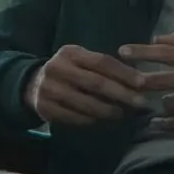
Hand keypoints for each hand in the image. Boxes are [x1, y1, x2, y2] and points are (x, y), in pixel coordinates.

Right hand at [26, 44, 149, 125]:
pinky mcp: (45, 107)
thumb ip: (103, 66)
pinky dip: (91, 120)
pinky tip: (101, 120)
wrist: (31, 84)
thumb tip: (137, 79)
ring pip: (86, 103)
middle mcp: (57, 68)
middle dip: (121, 94)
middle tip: (140, 103)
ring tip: (121, 113)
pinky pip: (74, 117)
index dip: (123, 72)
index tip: (142, 83)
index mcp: (70, 53)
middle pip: (96, 83)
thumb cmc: (67, 71)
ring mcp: (49, 89)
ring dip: (108, 110)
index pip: (101, 61)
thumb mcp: (80, 60)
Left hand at [118, 32, 173, 132]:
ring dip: (161, 105)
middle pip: (161, 80)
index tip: (122, 52)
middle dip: (142, 84)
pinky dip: (165, 124)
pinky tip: (157, 123)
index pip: (167, 52)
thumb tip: (156, 38)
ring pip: (168, 103)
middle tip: (129, 86)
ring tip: (162, 105)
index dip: (143, 52)